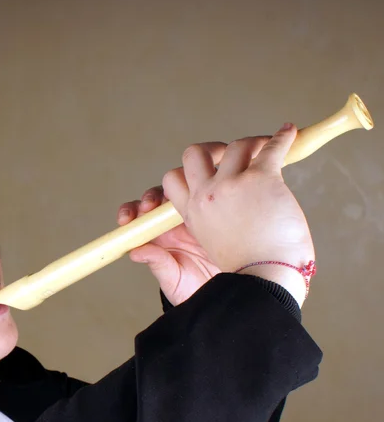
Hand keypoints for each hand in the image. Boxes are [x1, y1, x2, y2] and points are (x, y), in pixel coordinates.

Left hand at [117, 184, 220, 305]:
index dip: (130, 213)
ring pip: (179, 193)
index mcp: (157, 238)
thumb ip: (157, 264)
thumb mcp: (173, 280)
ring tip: (171, 200)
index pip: (139, 218)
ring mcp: (192, 216)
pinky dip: (198, 189)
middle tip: (149, 207)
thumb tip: (135, 252)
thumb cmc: (195, 289)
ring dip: (173, 190)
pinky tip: (197, 196)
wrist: (226, 292)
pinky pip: (204, 196)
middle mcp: (172, 225)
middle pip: (157, 200)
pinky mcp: (213, 213)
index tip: (126, 220)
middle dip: (150, 198)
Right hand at [163, 124, 314, 306]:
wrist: (264, 288)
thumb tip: (133, 250)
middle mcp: (205, 196)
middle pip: (192, 156)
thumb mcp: (184, 272)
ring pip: (232, 147)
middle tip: (224, 159)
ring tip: (262, 151)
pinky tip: (288, 133)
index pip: (170, 184)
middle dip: (205, 153)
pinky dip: (282, 139)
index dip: (176, 179)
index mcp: (190, 216)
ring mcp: (231, 185)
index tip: (197, 178)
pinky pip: (270, 148)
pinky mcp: (260, 179)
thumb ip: (163, 259)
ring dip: (248, 146)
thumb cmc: (234, 282)